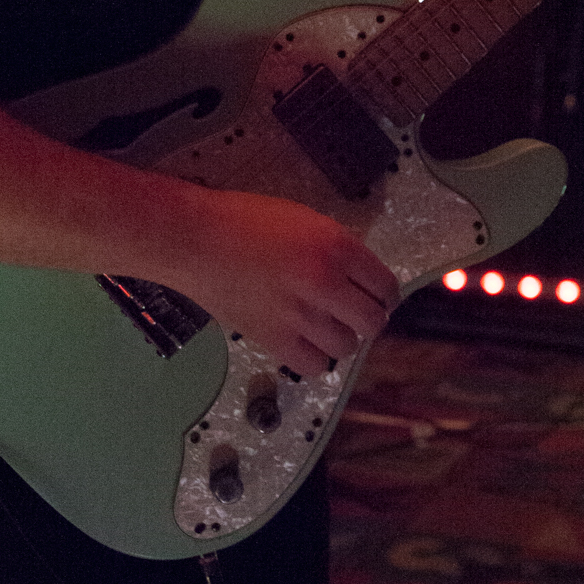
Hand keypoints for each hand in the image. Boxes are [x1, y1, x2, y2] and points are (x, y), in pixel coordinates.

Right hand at [177, 190, 399, 374]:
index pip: (386, 285)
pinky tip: (305, 342)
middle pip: (373, 322)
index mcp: (335, 246)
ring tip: (325, 325)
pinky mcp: (274, 339)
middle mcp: (324, 282)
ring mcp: (299, 315)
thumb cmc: (244, 221)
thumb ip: (336, 246)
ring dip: (341, 337)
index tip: (381, 297)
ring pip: (347, 346)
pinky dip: (315, 358)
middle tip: (356, 313)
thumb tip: (359, 273)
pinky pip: (314, 366)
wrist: (196, 239)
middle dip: (369, 319)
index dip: (387, 294)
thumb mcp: (304, 218)